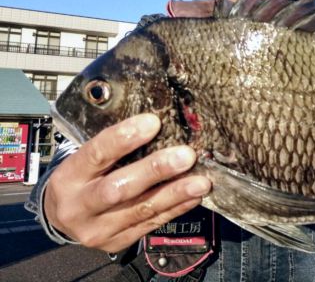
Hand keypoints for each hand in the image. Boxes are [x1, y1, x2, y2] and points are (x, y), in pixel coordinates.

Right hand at [44, 114, 211, 252]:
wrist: (64, 218)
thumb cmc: (83, 178)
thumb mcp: (85, 159)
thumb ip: (115, 146)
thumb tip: (157, 122)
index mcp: (69, 177)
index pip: (96, 154)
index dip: (124, 138)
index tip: (154, 122)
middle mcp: (80, 206)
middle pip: (119, 188)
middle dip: (156, 170)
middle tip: (186, 156)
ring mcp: (98, 229)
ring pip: (141, 209)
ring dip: (176, 193)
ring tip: (201, 181)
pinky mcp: (117, 242)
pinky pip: (152, 223)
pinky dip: (176, 208)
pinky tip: (194, 196)